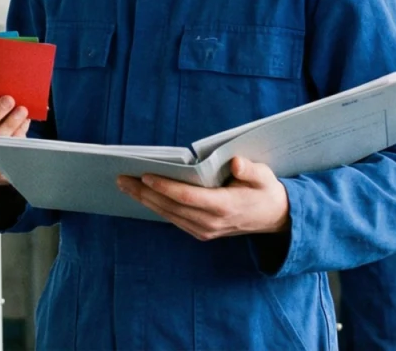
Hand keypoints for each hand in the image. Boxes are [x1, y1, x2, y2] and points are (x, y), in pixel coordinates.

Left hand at [117, 156, 289, 240]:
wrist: (274, 218)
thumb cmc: (265, 191)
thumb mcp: (265, 177)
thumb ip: (250, 170)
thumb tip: (236, 162)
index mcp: (225, 206)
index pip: (188, 197)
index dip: (165, 187)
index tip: (146, 175)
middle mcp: (211, 222)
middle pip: (171, 207)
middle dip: (144, 192)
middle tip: (121, 178)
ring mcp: (205, 230)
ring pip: (168, 214)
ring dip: (144, 200)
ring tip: (125, 185)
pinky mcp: (201, 232)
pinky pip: (173, 219)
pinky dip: (156, 207)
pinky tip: (142, 196)